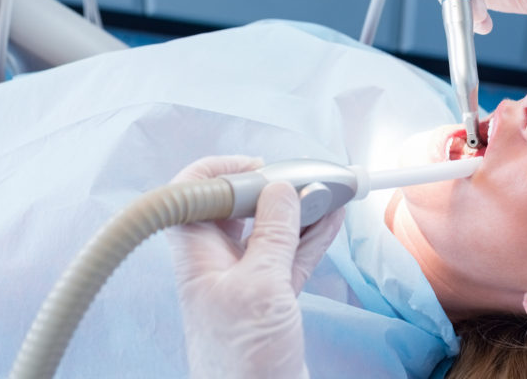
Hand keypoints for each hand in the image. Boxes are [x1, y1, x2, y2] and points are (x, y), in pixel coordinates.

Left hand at [167, 156, 344, 378]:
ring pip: (271, 230)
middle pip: (240, 208)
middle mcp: (217, 264)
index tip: (260, 166)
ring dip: (301, 209)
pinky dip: (312, 236)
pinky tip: (332, 217)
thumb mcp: (260, 288)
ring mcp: (245, 281)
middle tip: (306, 175)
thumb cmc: (242, 361)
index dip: (222, 172)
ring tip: (330, 188)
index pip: (194, 193)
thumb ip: (272, 235)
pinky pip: (291, 255)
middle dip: (273, 186)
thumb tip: (280, 188)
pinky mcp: (270, 300)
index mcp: (198, 256)